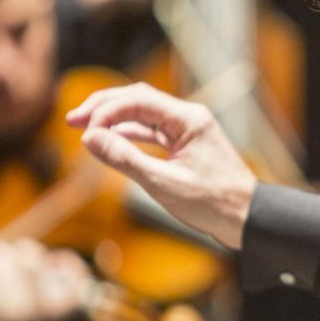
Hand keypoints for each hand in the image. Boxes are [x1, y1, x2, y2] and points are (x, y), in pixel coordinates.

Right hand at [67, 82, 257, 249]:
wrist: (248, 220)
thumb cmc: (213, 203)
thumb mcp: (163, 184)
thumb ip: (125, 159)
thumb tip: (90, 139)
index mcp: (188, 119)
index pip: (138, 100)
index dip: (106, 112)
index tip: (84, 132)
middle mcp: (188, 119)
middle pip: (138, 100)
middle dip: (104, 108)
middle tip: (72, 119)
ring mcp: (187, 132)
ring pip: (143, 117)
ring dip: (114, 122)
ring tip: (84, 130)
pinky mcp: (186, 147)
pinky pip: (152, 134)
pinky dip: (130, 137)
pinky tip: (110, 143)